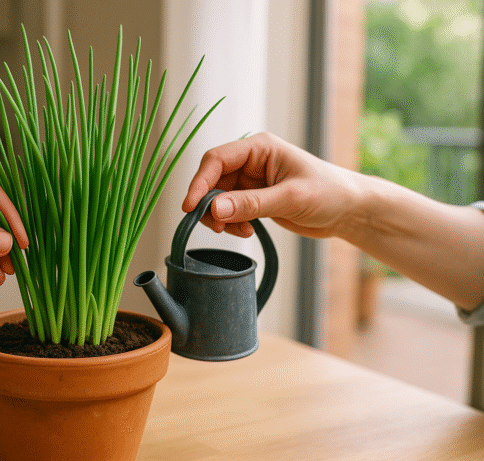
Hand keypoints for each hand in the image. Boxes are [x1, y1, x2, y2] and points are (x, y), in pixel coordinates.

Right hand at [182, 132, 364, 238]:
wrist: (350, 211)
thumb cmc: (330, 193)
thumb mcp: (290, 198)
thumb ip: (251, 204)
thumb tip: (214, 209)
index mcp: (259, 148)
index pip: (216, 160)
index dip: (199, 183)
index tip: (191, 208)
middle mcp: (252, 162)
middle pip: (212, 180)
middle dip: (210, 205)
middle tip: (216, 227)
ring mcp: (252, 181)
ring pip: (218, 198)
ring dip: (221, 217)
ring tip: (238, 231)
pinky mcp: (255, 199)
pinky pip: (230, 211)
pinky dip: (231, 223)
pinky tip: (248, 231)